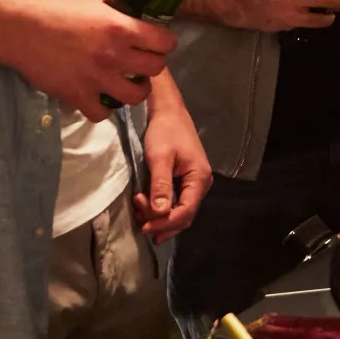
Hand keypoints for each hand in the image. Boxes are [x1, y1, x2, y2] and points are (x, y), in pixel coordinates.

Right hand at [0, 0, 176, 118]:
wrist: (21, 31)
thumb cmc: (56, 9)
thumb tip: (133, 1)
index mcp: (121, 28)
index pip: (164, 42)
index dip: (165, 42)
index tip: (158, 43)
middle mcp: (114, 56)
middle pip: (156, 69)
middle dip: (153, 65)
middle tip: (142, 62)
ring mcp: (97, 79)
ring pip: (136, 97)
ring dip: (135, 90)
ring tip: (128, 84)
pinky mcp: (78, 96)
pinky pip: (102, 114)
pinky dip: (103, 109)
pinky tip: (100, 98)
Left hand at [135, 85, 212, 243]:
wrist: (167, 112)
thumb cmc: (165, 131)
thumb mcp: (160, 157)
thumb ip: (161, 185)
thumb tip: (160, 213)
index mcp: (199, 178)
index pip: (186, 212)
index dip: (166, 224)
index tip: (145, 227)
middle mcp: (200, 184)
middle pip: (184, 216)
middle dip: (161, 222)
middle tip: (140, 221)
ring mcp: (192, 184)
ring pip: (179, 211)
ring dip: (159, 218)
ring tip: (139, 213)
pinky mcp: (183, 181)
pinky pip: (174, 202)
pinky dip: (160, 209)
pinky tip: (145, 210)